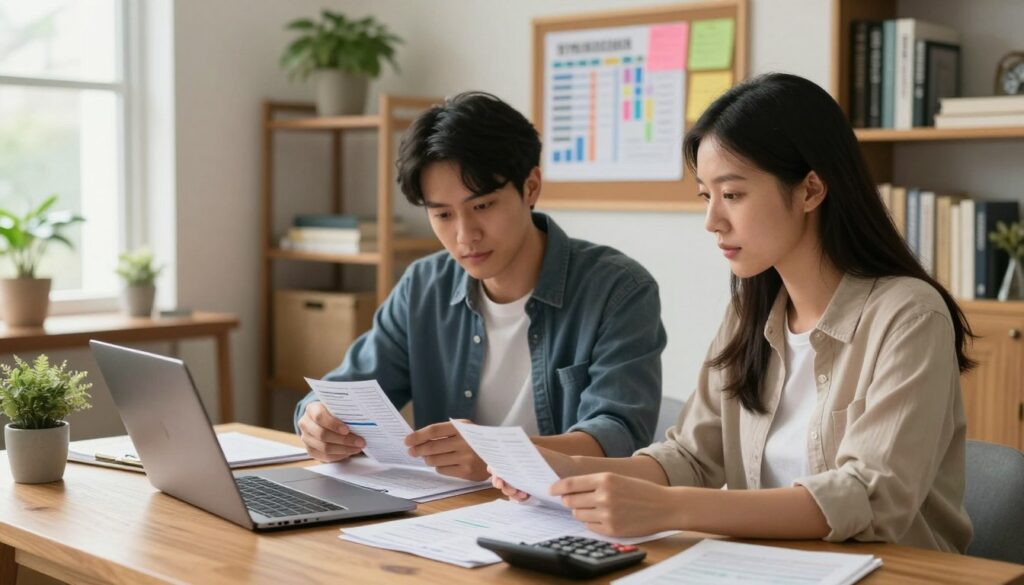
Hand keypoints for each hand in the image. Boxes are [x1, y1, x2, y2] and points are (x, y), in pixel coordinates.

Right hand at [298, 401, 365, 461]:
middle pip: (323, 435)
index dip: (333, 424)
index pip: (320, 416)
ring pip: (324, 448)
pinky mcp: (310, 450)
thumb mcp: (337, 407)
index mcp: (312, 409)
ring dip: (344, 449)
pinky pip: (324, 456)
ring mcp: (306, 438)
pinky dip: (339, 456)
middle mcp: (305, 423)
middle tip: (360, 441)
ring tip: (357, 447)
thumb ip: (344, 412)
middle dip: (344, 440)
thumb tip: (362, 419)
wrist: (322, 419)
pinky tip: (348, 452)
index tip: (347, 430)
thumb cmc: (333, 412)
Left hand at [404, 420, 488, 480]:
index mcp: (462, 427)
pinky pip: (442, 470)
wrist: (496, 455)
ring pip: (434, 460)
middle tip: (411, 452)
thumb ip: (443, 432)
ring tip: (428, 457)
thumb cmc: (474, 441)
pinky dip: (438, 467)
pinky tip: (443, 463)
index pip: (434, 430)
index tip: (407, 440)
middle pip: (431, 447)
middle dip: (417, 450)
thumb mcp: (463, 429)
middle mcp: (464, 442)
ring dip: (427, 459)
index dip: (418, 436)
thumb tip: (416, 439)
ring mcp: (466, 457)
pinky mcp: (467, 472)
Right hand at [489, 445, 577, 501]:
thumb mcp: (539, 454)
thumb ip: (525, 451)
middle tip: (505, 486)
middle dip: (501, 483)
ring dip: (510, 492)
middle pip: (499, 477)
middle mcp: (515, 469)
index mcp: (515, 457)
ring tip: (521, 493)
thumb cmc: (554, 460)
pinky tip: (525, 497)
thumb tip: (507, 447)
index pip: (498, 462)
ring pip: (507, 489)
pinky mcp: (526, 492)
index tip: (497, 475)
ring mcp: (520, 482)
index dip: (494, 469)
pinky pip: (516, 498)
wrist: (569, 474)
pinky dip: (518, 499)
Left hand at [551, 473, 674, 536]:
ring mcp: (607, 514)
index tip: (551, 490)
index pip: (570, 484)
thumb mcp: (617, 478)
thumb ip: (594, 482)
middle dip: (569, 501)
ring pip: (578, 514)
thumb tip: (568, 490)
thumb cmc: (640, 491)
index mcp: (605, 479)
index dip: (557, 487)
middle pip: (571, 500)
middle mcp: (604, 496)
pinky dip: (592, 523)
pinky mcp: (612, 529)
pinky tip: (604, 518)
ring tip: (596, 509)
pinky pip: (589, 527)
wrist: (664, 506)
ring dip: (581, 512)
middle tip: (575, 500)